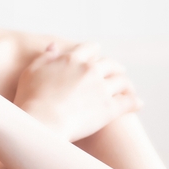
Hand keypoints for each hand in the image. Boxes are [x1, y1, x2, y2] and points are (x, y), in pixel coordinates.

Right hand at [13, 41, 142, 141]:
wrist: (40, 122)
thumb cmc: (30, 99)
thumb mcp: (31, 72)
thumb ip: (45, 57)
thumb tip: (55, 46)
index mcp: (71, 59)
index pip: (90, 48)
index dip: (94, 51)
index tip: (95, 56)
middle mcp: (89, 70)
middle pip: (110, 64)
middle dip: (114, 67)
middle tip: (116, 72)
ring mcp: (101, 89)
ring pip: (122, 81)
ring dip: (125, 84)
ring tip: (126, 89)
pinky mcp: (109, 108)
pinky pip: (128, 102)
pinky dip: (134, 101)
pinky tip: (137, 104)